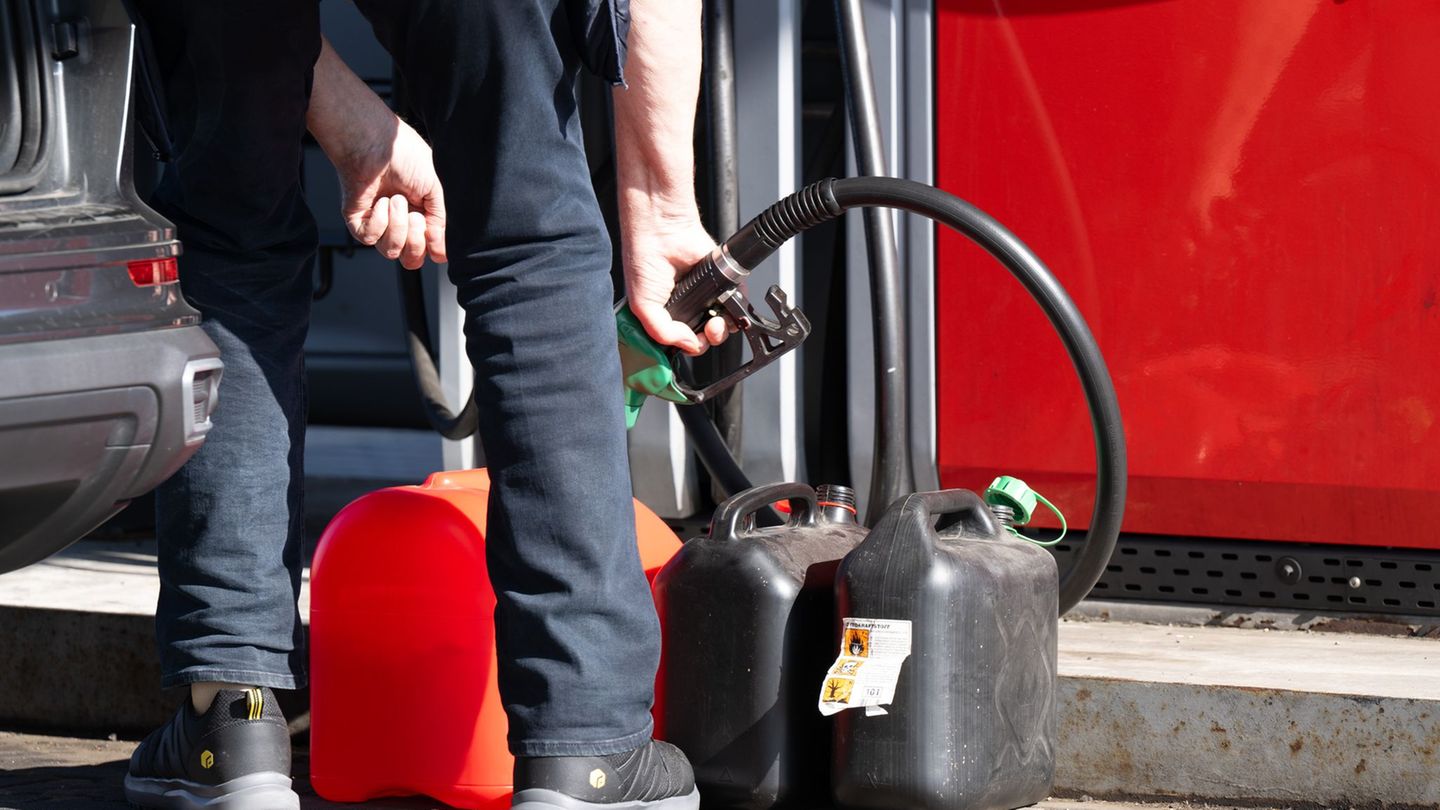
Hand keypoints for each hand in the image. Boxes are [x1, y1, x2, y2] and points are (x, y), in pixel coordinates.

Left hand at [308, 37, 445, 269]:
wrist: (375, 141)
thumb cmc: (405, 155)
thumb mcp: (436, 190)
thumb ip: (440, 222)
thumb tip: (440, 255)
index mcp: (421, 214)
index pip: (428, 250)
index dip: (433, 249)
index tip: (434, 233)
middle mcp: (400, 222)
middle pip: (410, 259)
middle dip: (416, 241)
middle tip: (416, 215)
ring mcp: (378, 222)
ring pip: (391, 252)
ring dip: (398, 227)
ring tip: (396, 200)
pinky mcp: (357, 219)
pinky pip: (370, 239)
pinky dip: (379, 222)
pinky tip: (380, 201)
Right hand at [622, 215, 729, 355]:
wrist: (662, 231)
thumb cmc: (644, 259)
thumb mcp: (642, 306)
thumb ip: (663, 332)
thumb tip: (688, 345)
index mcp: (665, 315)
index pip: (681, 342)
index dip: (688, 346)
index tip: (690, 343)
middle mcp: (686, 307)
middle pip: (704, 337)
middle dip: (708, 340)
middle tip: (706, 331)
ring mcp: (705, 295)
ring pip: (723, 324)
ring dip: (723, 328)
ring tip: (716, 321)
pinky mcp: (721, 282)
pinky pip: (737, 300)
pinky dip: (737, 306)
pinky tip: (727, 305)